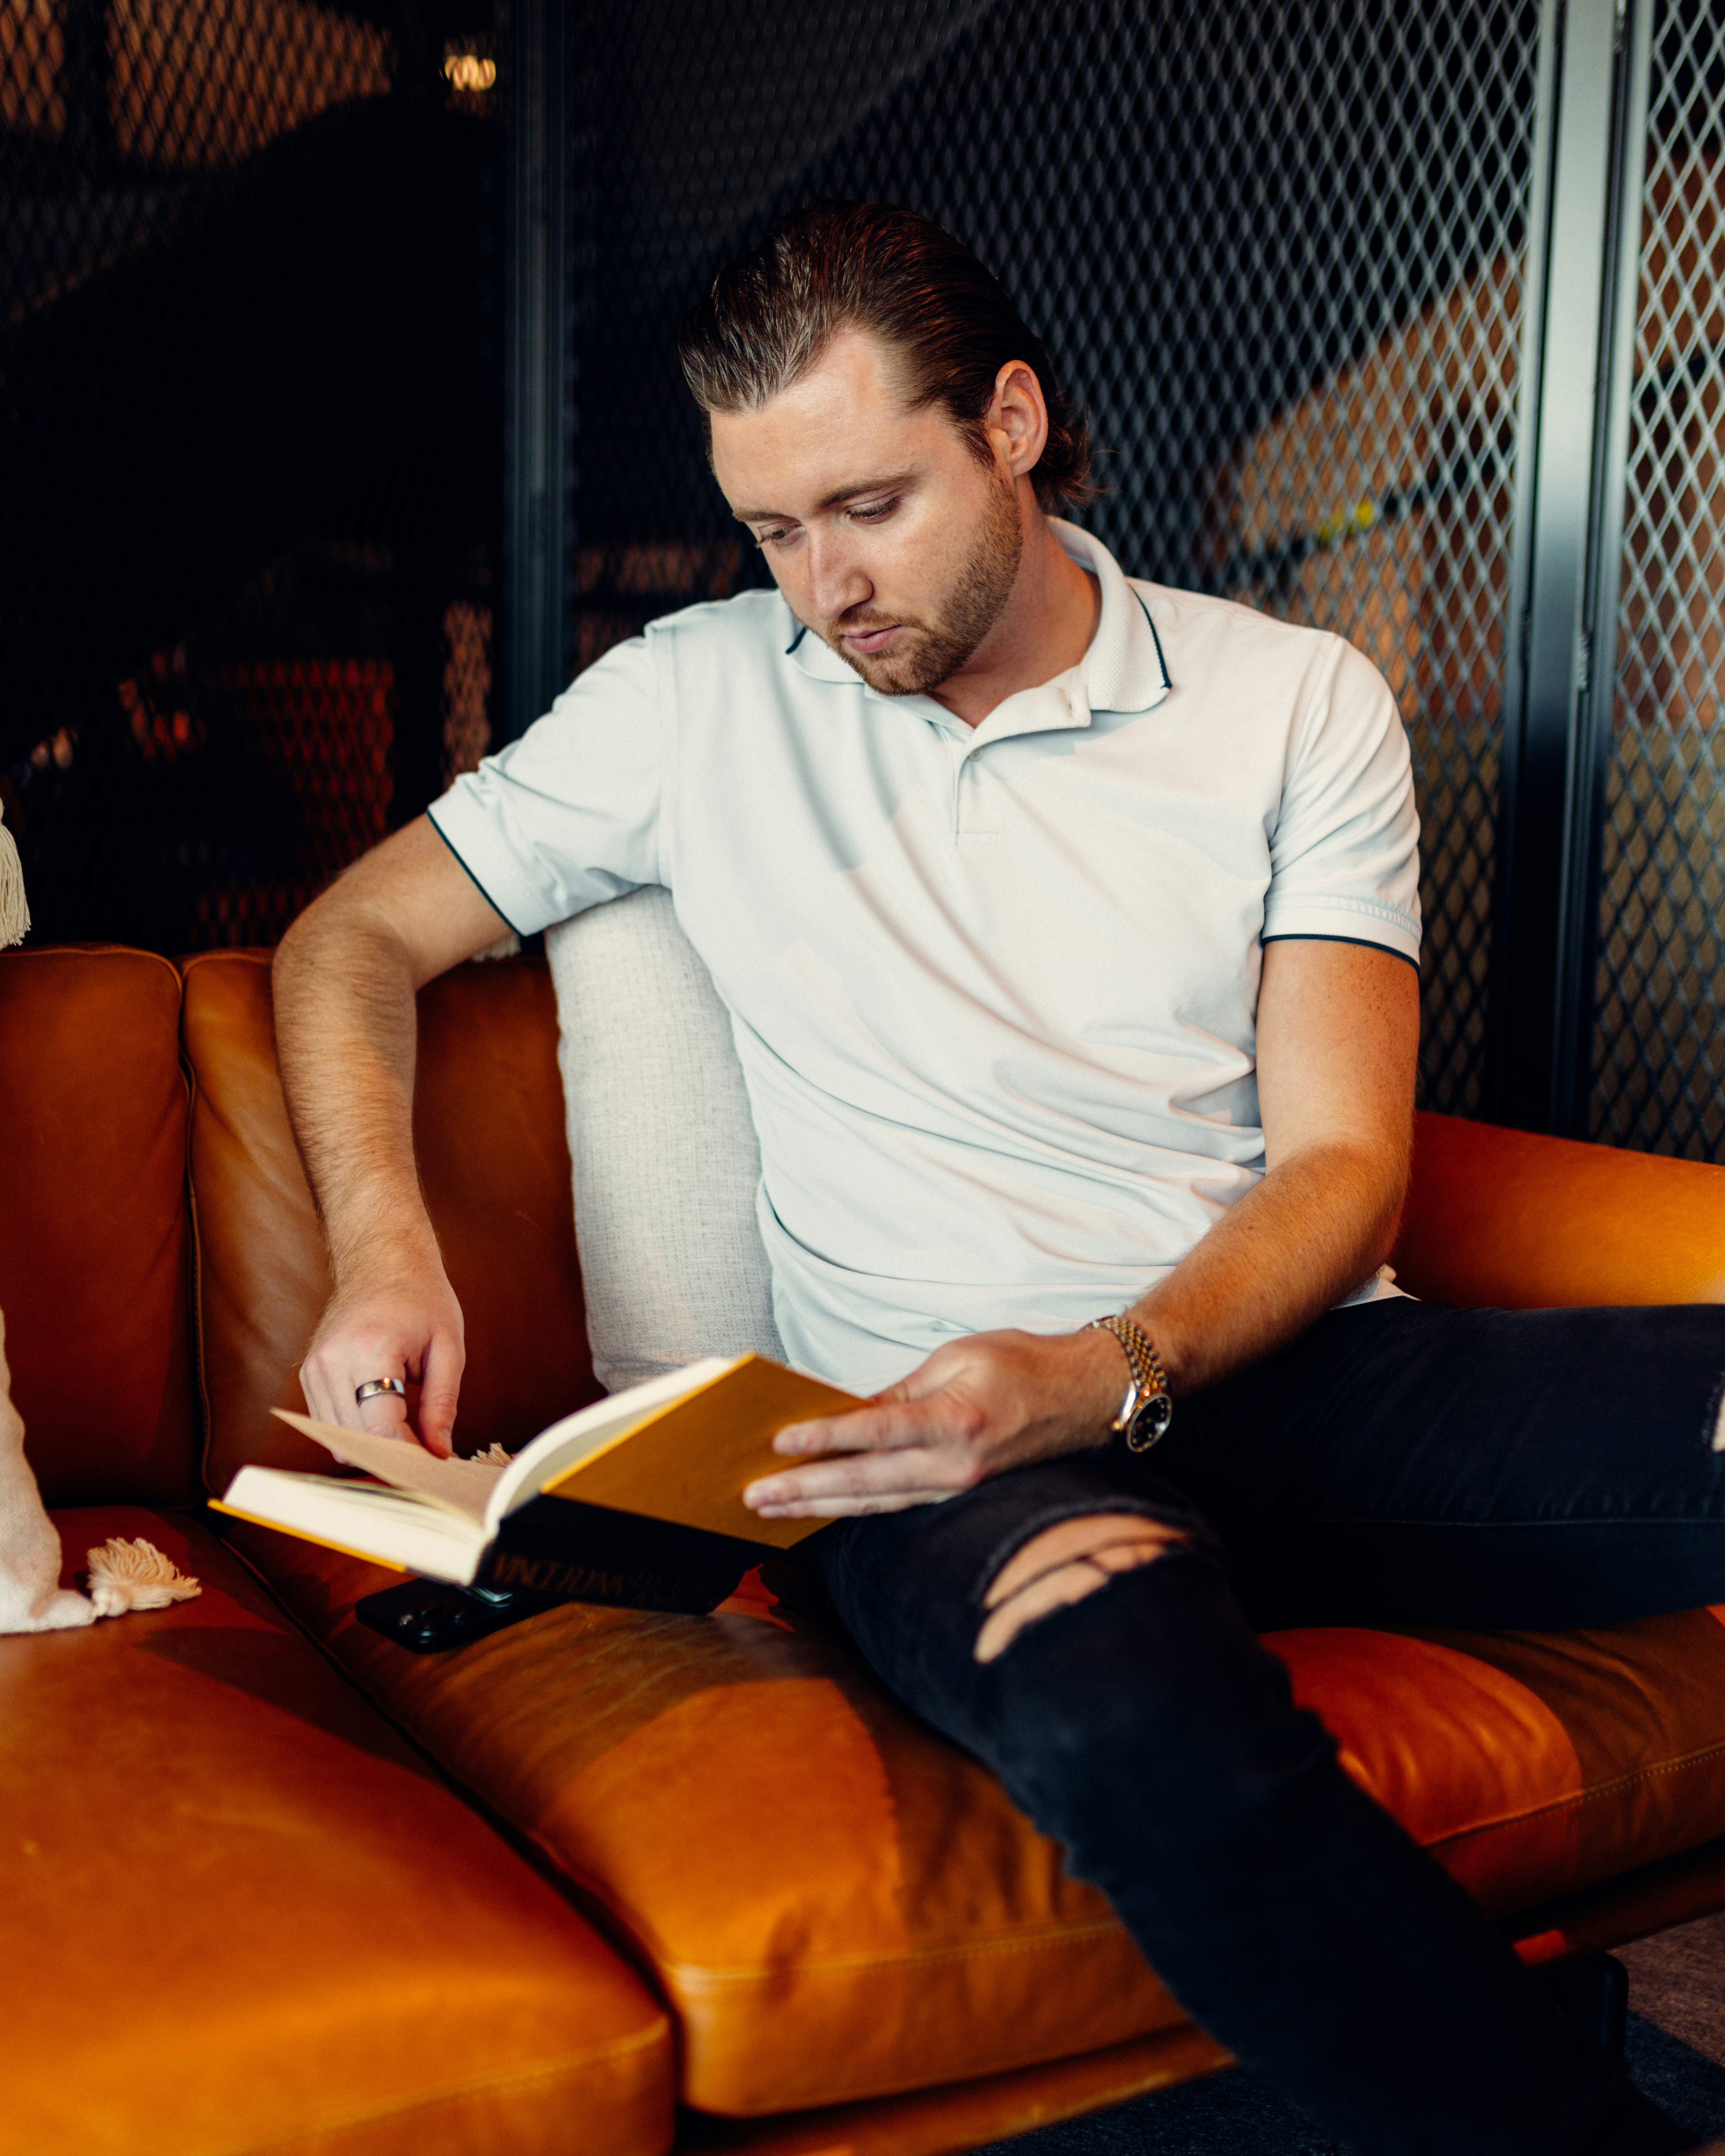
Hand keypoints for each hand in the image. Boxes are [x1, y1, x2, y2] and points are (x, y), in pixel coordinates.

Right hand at [298, 1248, 465, 1455]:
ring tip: (408, 1430)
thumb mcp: (448, 1348)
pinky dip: (356, 1431)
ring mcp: (313, 1369)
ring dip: (373, 1446)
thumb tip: (438, 1453)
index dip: (408, 1457)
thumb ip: (443, 1404)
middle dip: (394, 1455)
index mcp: (370, 1350)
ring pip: (338, 1440)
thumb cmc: (420, 1298)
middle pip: (357, 1441)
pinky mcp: (308, 1375)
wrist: (381, 1260)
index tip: (433, 1466)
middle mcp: (332, 1362)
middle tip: (427, 1453)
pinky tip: (384, 1415)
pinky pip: (329, 1424)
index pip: (381, 1429)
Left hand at [743, 1326, 1126, 1518]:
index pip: (876, 1431)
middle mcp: (957, 1464)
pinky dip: (858, 1506)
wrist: (1087, 1395)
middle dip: (806, 1490)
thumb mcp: (960, 1358)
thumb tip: (852, 1414)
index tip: (780, 1443)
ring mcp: (960, 1485)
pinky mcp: (962, 1492)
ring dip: (822, 1506)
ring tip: (772, 1510)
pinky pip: (900, 1504)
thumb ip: (904, 1391)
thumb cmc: (1025, 1363)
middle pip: (866, 1482)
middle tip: (754, 1495)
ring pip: (877, 1502)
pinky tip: (824, 1508)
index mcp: (956, 1420)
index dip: (826, 1438)